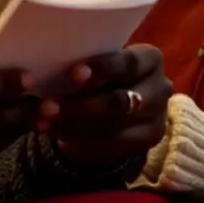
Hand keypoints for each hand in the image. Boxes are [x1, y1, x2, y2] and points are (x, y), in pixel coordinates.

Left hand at [45, 44, 171, 169]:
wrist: (115, 107)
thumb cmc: (100, 76)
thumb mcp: (96, 66)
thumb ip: (81, 65)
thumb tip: (42, 65)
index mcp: (150, 58)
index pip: (129, 63)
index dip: (102, 68)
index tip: (73, 73)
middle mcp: (161, 86)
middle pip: (121, 100)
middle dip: (81, 104)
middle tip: (46, 106)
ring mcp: (158, 117)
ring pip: (114, 126)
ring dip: (74, 125)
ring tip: (43, 122)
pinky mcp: (149, 140)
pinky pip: (112, 144)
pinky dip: (79, 138)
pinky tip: (54, 133)